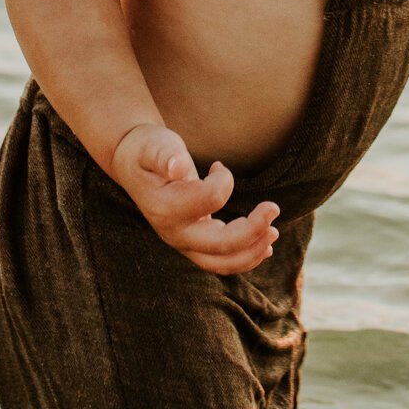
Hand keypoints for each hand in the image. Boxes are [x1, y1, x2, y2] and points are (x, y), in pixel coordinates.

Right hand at [110, 123, 281, 273]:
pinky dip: (245, 258)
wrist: (133, 165)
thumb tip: (178, 166)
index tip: (219, 166)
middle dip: (253, 231)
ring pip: (222, 264)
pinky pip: (221, 262)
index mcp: (165, 208)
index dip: (223, 181)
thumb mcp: (154, 145)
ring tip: (273, 233)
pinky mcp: (193, 245)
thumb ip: (165, 155)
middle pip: (221, 246)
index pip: (210, 201)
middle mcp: (173, 233)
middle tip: (274, 208)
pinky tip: (264, 246)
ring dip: (252, 252)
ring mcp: (183, 243)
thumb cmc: (148, 150)